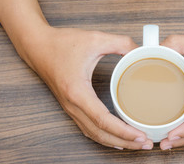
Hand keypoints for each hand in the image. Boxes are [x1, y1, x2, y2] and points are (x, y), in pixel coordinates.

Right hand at [19, 27, 153, 149]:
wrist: (37, 45)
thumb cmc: (62, 43)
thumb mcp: (96, 39)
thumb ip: (121, 43)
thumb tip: (141, 51)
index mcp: (78, 91)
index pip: (102, 120)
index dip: (123, 131)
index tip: (141, 136)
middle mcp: (72, 105)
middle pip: (100, 133)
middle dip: (125, 142)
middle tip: (146, 144)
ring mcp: (69, 108)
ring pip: (93, 134)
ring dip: (115, 141)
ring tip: (136, 143)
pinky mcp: (70, 106)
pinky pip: (87, 128)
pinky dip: (103, 136)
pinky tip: (115, 137)